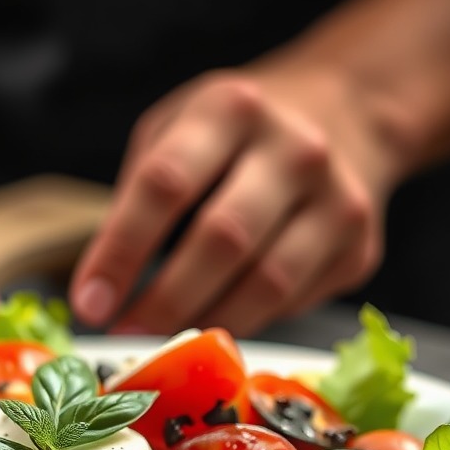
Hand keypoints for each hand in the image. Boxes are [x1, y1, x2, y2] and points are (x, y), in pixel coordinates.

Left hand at [70, 63, 399, 335]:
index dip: (120, 251)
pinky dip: (247, 321)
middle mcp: (294, 148)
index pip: (164, 184)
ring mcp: (338, 199)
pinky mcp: (359, 247)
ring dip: (206, 322)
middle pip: (222, 239)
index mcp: (231, 109)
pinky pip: (293, 302)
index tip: (89, 302)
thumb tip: (103, 285)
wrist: (348, 113)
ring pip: (265, 283)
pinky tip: (219, 320)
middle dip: (165, 300)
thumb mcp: (178, 129)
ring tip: (167, 340)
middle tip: (127, 334)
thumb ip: (140, 195)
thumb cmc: (238, 133)